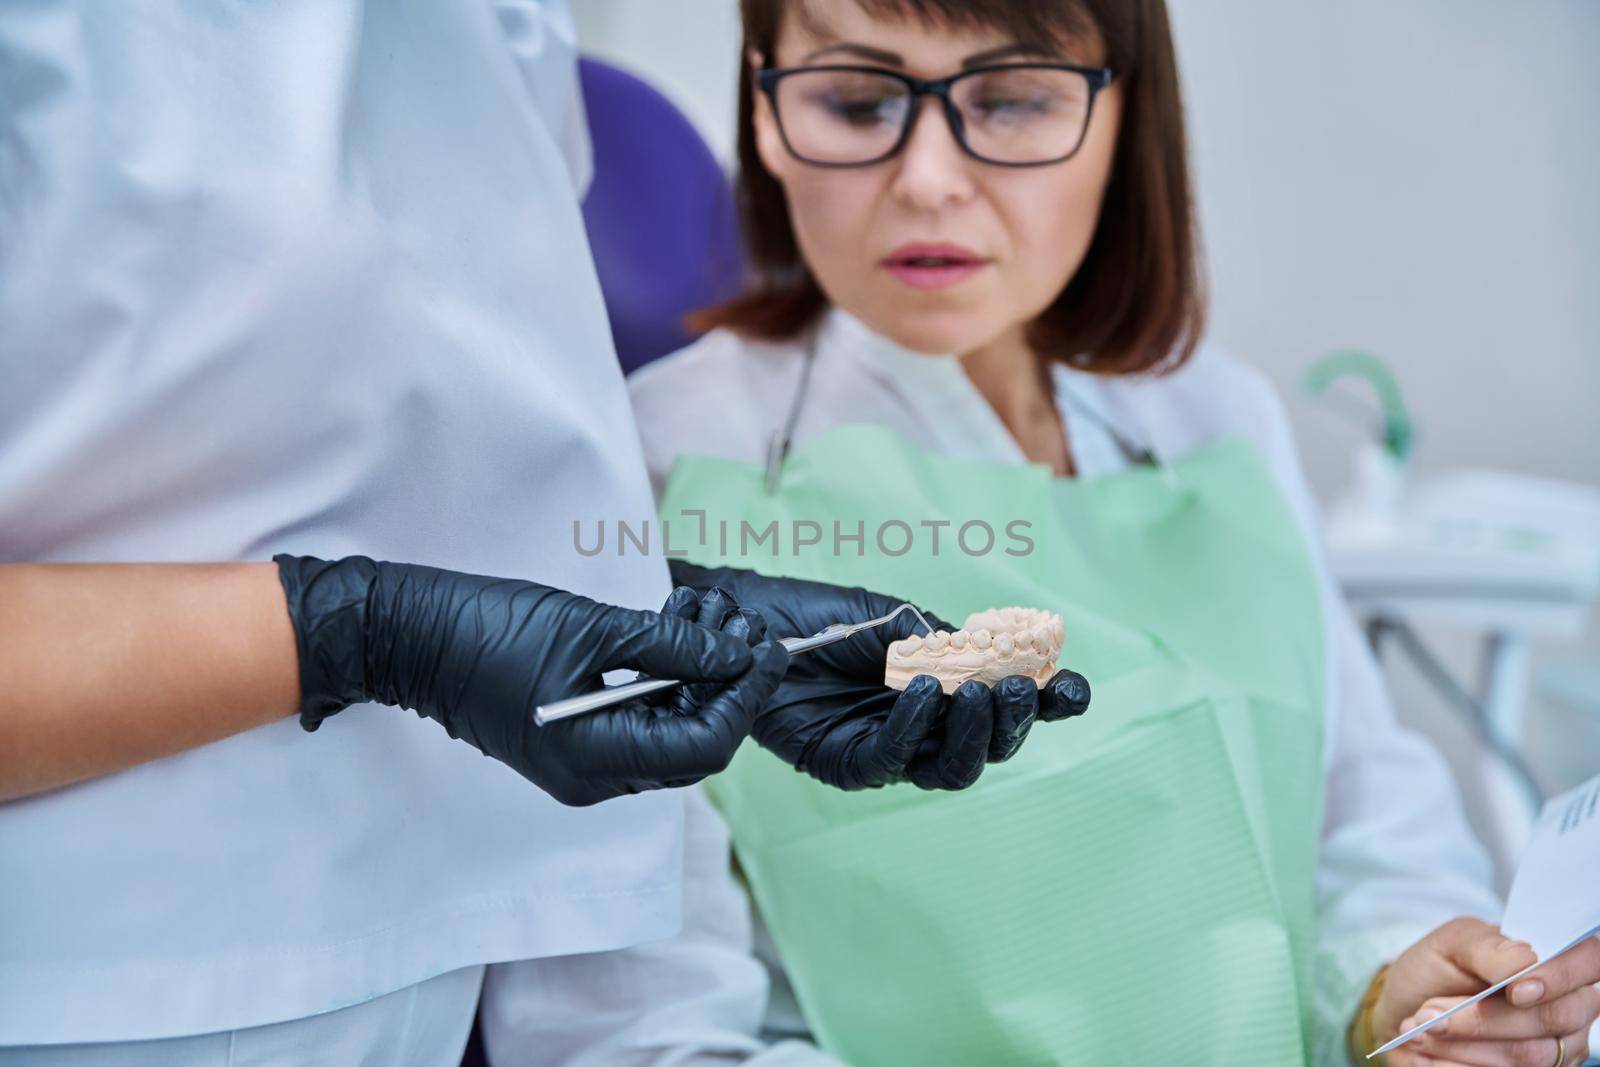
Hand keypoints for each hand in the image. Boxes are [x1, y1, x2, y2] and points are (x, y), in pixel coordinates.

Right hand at [275, 555, 787, 805]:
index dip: (744, 699)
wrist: (412, 638)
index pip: (703, 747)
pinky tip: (679, 633)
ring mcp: (581, 766)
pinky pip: (640, 725)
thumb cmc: (492, 629)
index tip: (769, 649)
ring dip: (700, 680)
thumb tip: (741, 654)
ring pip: (670, 735)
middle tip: (748, 630)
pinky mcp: (573, 744)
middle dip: (729, 688)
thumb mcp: (595, 629)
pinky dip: (666, 684)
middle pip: (693, 748)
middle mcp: (593, 778)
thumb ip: (673, 646)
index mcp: (596, 759)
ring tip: (712, 617)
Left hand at [666, 561, 1090, 790]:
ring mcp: (886, 749)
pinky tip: (921, 694)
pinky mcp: (846, 765)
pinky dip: (912, 728)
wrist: (742, 622)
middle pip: (987, 747)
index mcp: (943, 684)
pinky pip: (891, 761)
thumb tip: (1004, 661)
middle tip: (1018, 690)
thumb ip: (942, 644)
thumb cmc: (813, 615)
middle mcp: (922, 724)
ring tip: (977, 694)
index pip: (1005, 702)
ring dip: (972, 733)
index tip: (1075, 689)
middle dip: (1013, 721)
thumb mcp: (888, 618)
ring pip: (949, 767)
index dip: (1046, 702)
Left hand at [1365, 918, 1599, 1066]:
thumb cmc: (1438, 968)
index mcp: (1556, 962)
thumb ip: (1487, 947)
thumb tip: (1525, 960)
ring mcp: (1556, 1049)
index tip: (1515, 991)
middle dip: (1485, 1019)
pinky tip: (1425, 1055)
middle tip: (1431, 1013)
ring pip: (1528, 1057)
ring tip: (1421, 1029)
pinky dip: (1455, 1066)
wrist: (1409, 1007)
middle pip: (1553, 1019)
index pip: (1590, 961)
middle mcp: (1568, 1008)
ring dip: (1464, 1045)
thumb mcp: (1451, 943)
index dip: (1561, 978)